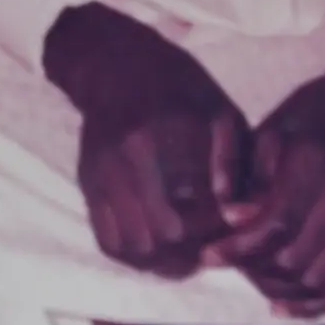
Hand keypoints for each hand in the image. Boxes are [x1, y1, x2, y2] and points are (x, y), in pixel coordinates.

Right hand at [47, 4, 249, 278]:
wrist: (115, 65)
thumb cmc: (180, 88)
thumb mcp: (221, 112)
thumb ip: (234, 163)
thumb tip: (236, 215)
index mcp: (163, 137)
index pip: (194, 212)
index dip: (219, 231)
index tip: (234, 228)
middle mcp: (125, 158)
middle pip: (161, 237)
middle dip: (192, 250)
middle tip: (212, 244)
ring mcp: (101, 173)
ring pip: (133, 247)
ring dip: (163, 260)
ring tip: (186, 250)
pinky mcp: (87, 184)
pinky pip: (108, 241)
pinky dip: (135, 255)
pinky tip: (158, 245)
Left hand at [210, 66, 324, 317]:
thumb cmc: (308, 118)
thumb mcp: (270, 131)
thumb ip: (249, 176)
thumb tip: (231, 220)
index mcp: (318, 167)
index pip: (276, 225)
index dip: (239, 247)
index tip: (208, 255)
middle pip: (296, 259)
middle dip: (254, 270)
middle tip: (227, 263)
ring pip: (319, 281)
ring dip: (280, 290)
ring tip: (250, 278)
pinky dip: (316, 307)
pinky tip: (283, 307)